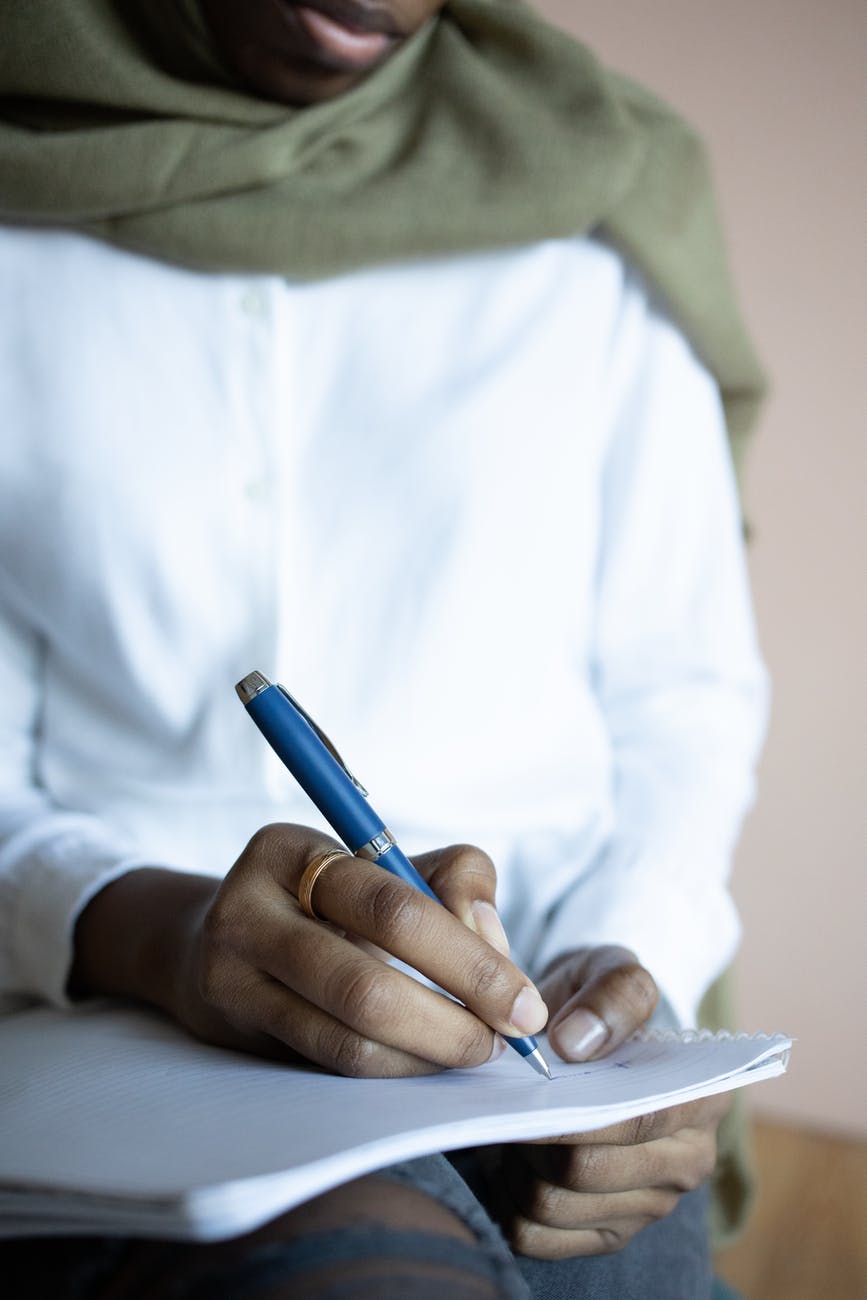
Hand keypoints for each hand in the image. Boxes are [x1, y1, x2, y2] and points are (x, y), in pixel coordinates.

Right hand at [70, 825, 547, 1077]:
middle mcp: (249, 909)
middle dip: (453, 1022)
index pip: (395, 909)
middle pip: (367, 983)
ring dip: (426, 1056)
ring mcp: (230, 974)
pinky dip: (392, 1069)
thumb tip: (495, 946)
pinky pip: (328, 1062)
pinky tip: (425, 1062)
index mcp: (292, 850)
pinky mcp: (232, 1028)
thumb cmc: (330, 900)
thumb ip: (456, 885)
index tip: (526, 1003)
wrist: (217, 940)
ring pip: (347, 1037)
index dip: (471, 961)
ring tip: (472, 1051)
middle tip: (505, 1042)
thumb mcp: (388, 864)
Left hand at [488, 945, 725, 1257]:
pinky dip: (507, 1201)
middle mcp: (687, 1162)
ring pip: (554, 1207)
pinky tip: (507, 1162)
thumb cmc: (599, 999)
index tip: (531, 1090)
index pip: (641, 1120)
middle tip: (509, 1102)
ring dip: (515, 1167)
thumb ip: (610, 994)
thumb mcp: (611, 968)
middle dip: (535, 1138)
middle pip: (587, 1171)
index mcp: (701, 1099)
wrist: (581, 1030)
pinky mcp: (606, 1234)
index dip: (577, 1112)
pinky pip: (536, 1237)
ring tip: (509, 1124)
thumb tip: (576, 1044)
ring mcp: (647, 1206)